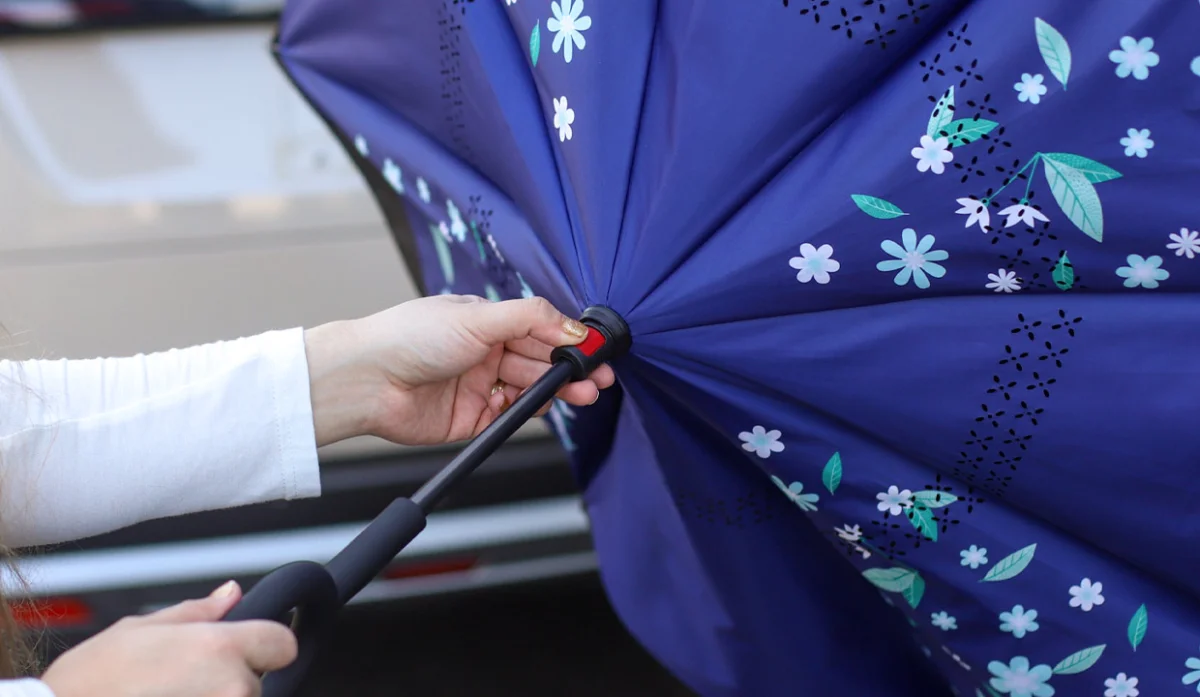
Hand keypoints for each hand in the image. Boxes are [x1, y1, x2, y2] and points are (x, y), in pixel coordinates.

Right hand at [41, 582, 295, 696]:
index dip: (267, 644)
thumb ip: (197, 612)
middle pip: (257, 682)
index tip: (248, 650)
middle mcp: (231, 688)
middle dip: (229, 681)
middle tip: (182, 682)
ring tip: (167, 696)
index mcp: (220, 649)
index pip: (284, 644)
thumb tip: (231, 593)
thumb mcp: (139, 629)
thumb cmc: (90, 681)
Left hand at [303, 295, 616, 446]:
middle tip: (597, 377)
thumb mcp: (478, 316)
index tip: (595, 349)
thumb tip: (572, 326)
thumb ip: (531, 319)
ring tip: (581, 394)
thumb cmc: (407, 337)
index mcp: (485, 322)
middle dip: (571, 368)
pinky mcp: (472, 418)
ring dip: (557, 391)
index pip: (540, 329)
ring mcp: (479, 385)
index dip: (569, 340)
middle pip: (540, 361)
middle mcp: (484, 352)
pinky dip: (529, 413)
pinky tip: (543, 408)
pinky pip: (510, 418)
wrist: (367, 380)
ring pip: (531, 389)